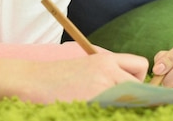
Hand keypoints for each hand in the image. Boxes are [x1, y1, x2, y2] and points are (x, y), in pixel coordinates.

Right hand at [0, 51, 148, 102]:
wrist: (32, 81)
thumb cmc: (58, 76)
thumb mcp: (88, 65)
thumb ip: (109, 72)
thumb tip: (132, 85)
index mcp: (106, 60)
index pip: (140, 65)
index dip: (140, 79)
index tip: (133, 89)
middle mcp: (107, 71)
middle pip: (139, 86)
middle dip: (137, 96)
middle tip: (122, 102)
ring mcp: (100, 89)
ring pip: (129, 101)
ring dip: (123, 106)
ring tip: (109, 107)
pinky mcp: (91, 103)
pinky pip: (112, 111)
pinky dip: (109, 113)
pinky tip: (98, 111)